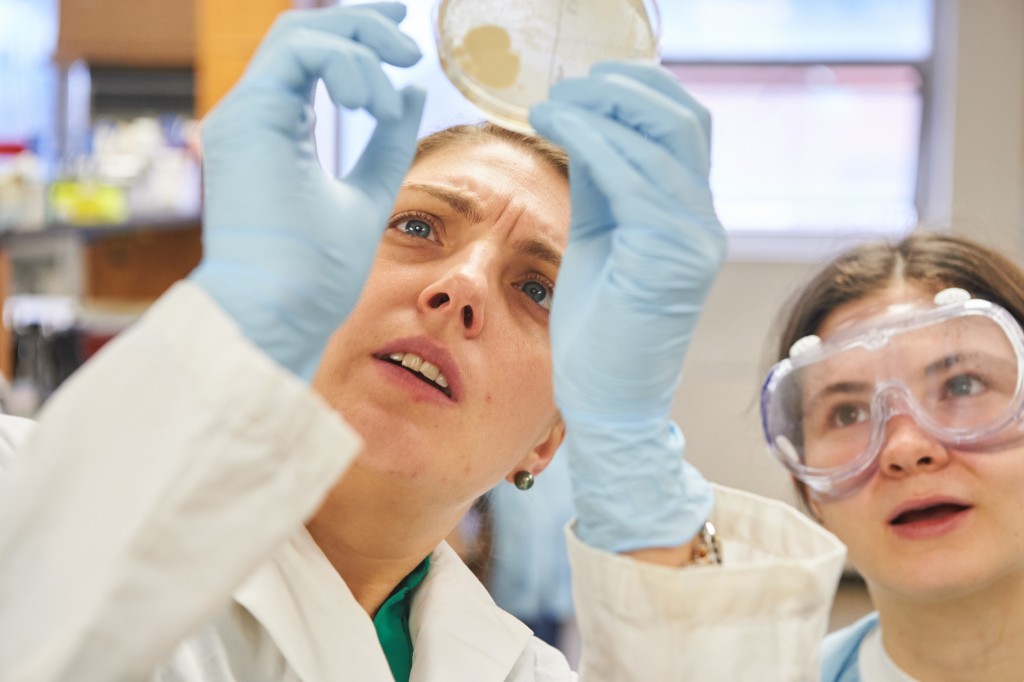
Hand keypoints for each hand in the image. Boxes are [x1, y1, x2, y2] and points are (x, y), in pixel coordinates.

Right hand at [190, 3, 425, 378]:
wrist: (282, 309)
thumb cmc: (317, 273)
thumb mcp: (368, 192)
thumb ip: (386, 142)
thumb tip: (413, 91)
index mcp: (276, 133)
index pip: (309, 58)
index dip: (356, 36)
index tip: (406, 44)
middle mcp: (254, 116)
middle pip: (303, 33)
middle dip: (363, 25)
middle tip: (410, 44)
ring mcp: (246, 113)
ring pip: (299, 34)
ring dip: (360, 47)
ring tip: (391, 96)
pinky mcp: (249, 116)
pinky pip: (300, 54)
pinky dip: (346, 65)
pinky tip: (372, 104)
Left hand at [529, 62, 725, 552]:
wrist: (609, 404)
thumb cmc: (598, 331)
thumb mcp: (599, 241)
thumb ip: (600, 187)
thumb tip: (582, 127)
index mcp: (688, 217)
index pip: (684, 127)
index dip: (640, 89)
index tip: (585, 81)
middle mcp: (703, 222)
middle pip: (683, 120)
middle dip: (622, 89)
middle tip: (565, 87)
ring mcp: (693, 240)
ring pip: (660, 141)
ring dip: (599, 110)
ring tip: (549, 105)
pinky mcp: (668, 260)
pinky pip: (634, 179)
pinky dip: (593, 142)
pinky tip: (556, 128)